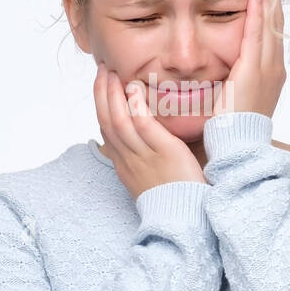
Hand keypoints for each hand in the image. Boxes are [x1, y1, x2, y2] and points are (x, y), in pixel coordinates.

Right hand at [94, 62, 206, 200]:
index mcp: (126, 166)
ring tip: (112, 71)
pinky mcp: (164, 152)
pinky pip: (142, 125)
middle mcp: (129, 160)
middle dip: (100, 93)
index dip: (101, 106)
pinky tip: (133, 88)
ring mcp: (144, 156)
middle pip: (106, 121)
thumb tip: (149, 141)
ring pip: (118, 120)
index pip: (107, 131)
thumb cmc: (177, 200)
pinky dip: (134, 106)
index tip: (102, 86)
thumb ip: (148, 159)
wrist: (188, 221)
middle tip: (102, 69)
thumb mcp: (154, 179)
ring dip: (112, 93)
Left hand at [212, 0, 286, 118]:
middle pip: (276, 19)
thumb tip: (220, 68)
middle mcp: (274, 67)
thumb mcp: (233, 97)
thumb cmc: (232, 128)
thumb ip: (230, 78)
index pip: (270, 29)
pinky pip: (258, 35)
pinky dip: (259, 13)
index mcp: (270, 72)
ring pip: (271, 22)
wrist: (238, 148)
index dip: (268, 4)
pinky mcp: (254, 71)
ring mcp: (267, 68)